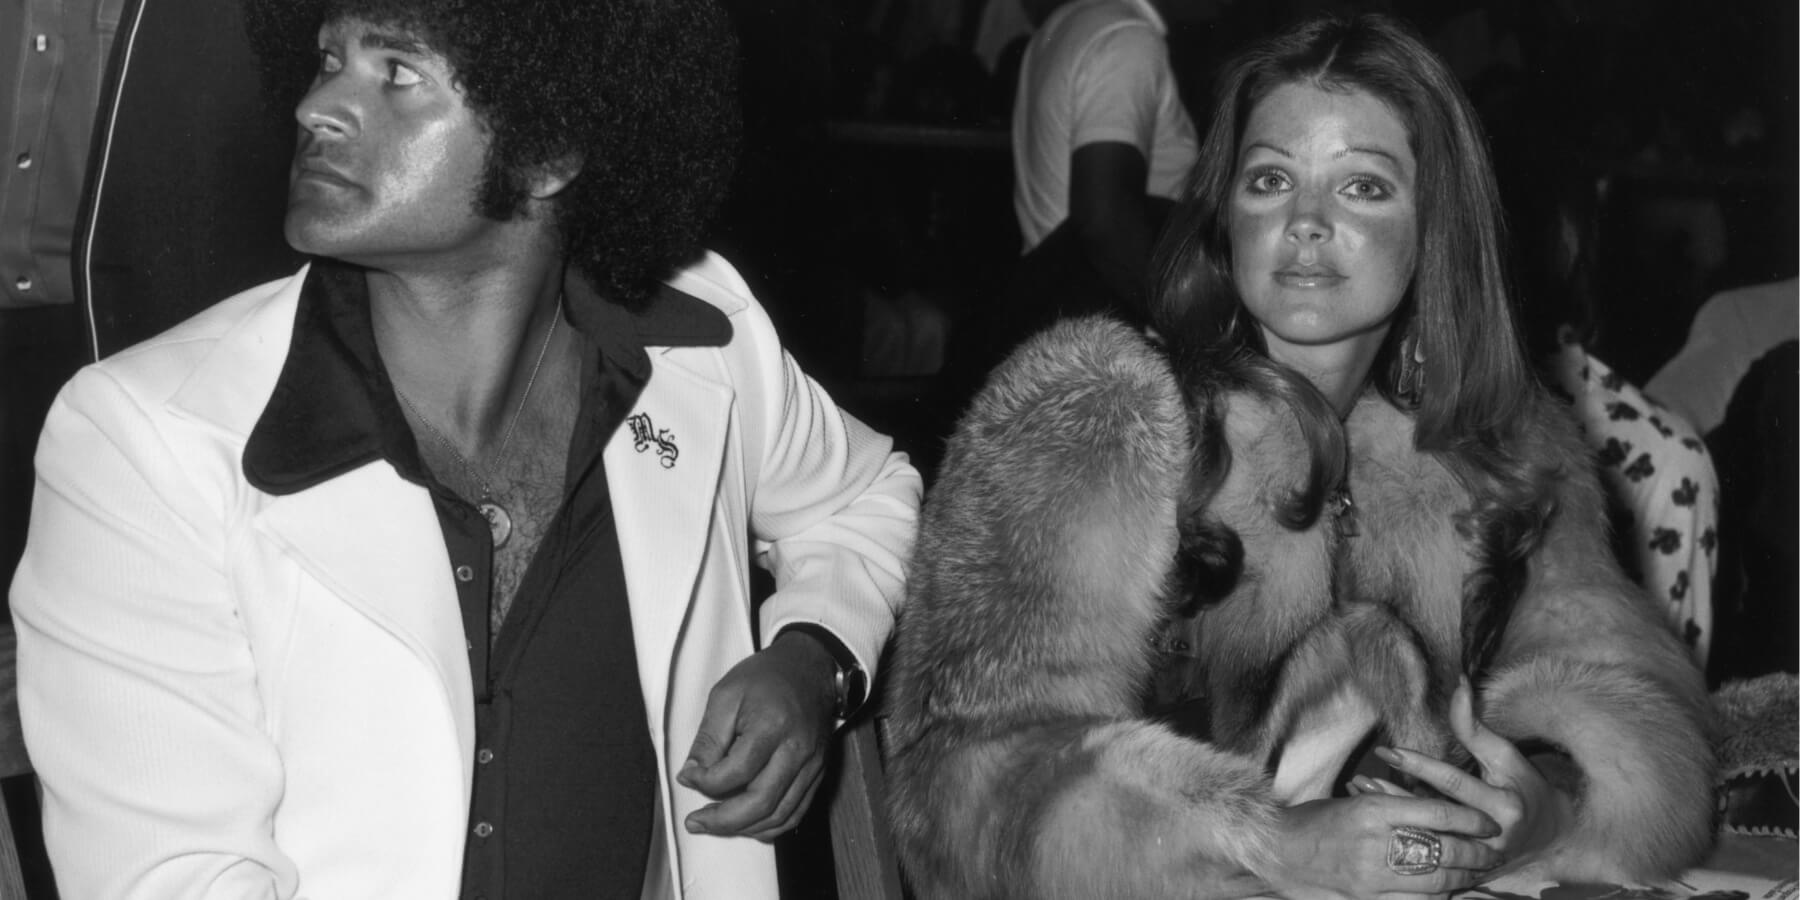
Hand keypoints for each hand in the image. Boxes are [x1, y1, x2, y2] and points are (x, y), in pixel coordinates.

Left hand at [676, 631, 837, 840]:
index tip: (688, 776)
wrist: (808, 668)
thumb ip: (708, 738)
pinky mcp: (818, 773)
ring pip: (779, 815)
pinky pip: (796, 813)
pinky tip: (747, 824)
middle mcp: (797, 749)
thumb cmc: (765, 678)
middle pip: (760, 803)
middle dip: (722, 820)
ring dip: (744, 828)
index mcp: (772, 726)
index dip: (705, 782)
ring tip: (716, 825)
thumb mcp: (726, 696)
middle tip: (696, 822)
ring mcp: (811, 765)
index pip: (736, 772)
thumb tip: (691, 774)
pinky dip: (770, 826)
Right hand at [1266, 791, 1503, 899]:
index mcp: (1373, 809)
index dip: (1470, 821)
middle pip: (1443, 850)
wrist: (1277, 849)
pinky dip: (1436, 899)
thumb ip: (1394, 805)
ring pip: (1434, 881)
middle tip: (1494, 853)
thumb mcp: (1354, 800)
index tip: (1489, 825)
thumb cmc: (1314, 820)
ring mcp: (1371, 875)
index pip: (1437, 814)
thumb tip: (1438, 813)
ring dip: (1463, 879)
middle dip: (1476, 854)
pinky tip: (1448, 894)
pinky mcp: (1365, 898)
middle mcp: (1375, 842)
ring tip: (1478, 874)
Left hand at [1366, 677, 1576, 876]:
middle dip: (1393, 797)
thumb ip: (1475, 727)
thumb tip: (1459, 683)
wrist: (1551, 837)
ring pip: (1426, 841)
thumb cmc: (1525, 788)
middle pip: (1433, 816)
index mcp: (1503, 807)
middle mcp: (1491, 838)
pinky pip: (1427, 858)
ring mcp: (1479, 862)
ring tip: (1358, 798)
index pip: (1453, 783)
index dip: (1419, 765)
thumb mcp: (1506, 756)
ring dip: (1390, 820)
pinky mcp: (1468, 875)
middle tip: (1359, 780)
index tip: (1386, 751)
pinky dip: (1401, 840)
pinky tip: (1376, 825)